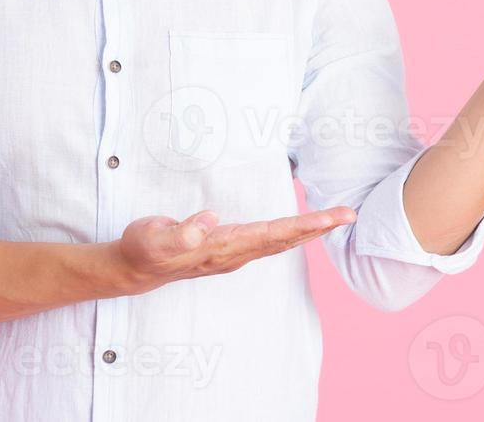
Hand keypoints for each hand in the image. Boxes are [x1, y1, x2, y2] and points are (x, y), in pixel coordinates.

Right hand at [114, 206, 355, 292]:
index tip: (331, 218)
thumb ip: (180, 231)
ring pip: (280, 242)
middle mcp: (234, 254)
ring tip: (335, 219)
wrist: (134, 269)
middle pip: (285, 240)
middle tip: (350, 214)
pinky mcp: (229, 249)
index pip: (272, 235)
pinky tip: (301, 229)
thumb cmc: (144, 249)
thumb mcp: (154, 238)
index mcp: (222, 247)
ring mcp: (233, 254)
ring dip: (309, 231)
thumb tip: (209, 219)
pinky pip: (269, 241)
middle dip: (318, 227)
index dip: (303, 225)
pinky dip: (291, 233)